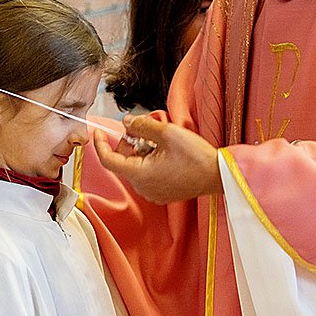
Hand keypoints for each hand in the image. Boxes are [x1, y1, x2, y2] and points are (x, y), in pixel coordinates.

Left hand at [92, 116, 222, 203]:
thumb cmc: (196, 158)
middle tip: (144, 131)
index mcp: (139, 174)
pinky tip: (166, 154)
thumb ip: (141, 125)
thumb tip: (126, 122)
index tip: (97, 132)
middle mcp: (143, 187)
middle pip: (123, 161)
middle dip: (129, 143)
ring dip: (141, 151)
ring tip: (160, 142)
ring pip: (135, 167)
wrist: (218, 175)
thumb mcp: (167, 133)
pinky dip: (150, 161)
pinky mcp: (162, 192)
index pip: (108, 160)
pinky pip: (147, 174)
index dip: (100, 143)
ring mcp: (153, 192)